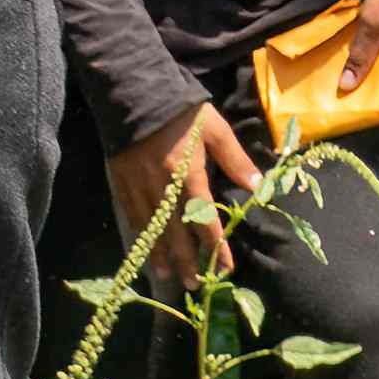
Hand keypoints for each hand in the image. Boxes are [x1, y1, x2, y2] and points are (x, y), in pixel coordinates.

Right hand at [111, 98, 261, 283]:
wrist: (134, 93)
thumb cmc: (181, 111)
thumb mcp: (215, 130)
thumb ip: (235, 161)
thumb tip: (258, 188)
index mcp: (187, 174)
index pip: (204, 219)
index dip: (215, 246)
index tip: (225, 267)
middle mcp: (161, 187)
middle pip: (175, 233)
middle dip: (186, 260)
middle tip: (196, 285)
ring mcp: (137, 186)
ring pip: (151, 229)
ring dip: (161, 255)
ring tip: (169, 277)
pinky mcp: (120, 182)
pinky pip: (131, 216)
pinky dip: (140, 237)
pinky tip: (144, 251)